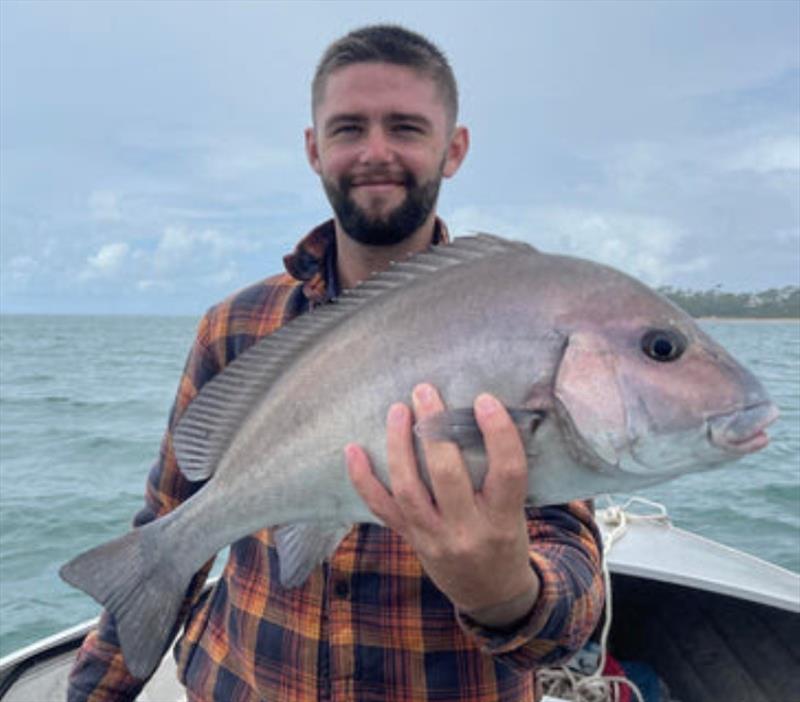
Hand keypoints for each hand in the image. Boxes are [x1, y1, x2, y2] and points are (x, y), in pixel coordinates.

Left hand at [346, 383, 538, 626]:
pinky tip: (352, 449)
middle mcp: (467, 531)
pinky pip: (380, 508)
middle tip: (425, 391)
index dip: (497, 434)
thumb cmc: (506, 539)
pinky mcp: (409, 539)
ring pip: (408, 489)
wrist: (490, 594)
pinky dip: (362, 479)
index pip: (507, 473)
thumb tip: (482, 413)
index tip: (484, 399)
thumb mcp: (516, 512)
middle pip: (447, 476)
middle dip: (434, 431)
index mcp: (504, 519)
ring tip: (397, 410)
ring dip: (399, 446)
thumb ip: (500, 474)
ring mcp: (433, 537)